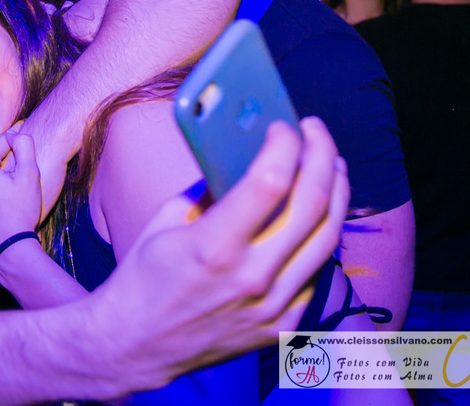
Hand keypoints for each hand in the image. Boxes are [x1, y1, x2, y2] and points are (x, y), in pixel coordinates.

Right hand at [81, 117, 348, 392]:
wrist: (134, 344)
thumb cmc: (144, 277)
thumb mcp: (166, 221)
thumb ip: (210, 189)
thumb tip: (245, 155)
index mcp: (212, 247)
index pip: (270, 182)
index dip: (285, 145)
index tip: (284, 126)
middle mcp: (250, 278)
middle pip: (311, 205)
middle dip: (321, 156)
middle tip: (315, 133)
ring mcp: (271, 306)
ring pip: (326, 238)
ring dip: (335, 192)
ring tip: (329, 165)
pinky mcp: (281, 326)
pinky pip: (315, 271)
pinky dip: (319, 235)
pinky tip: (314, 214)